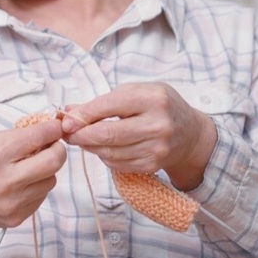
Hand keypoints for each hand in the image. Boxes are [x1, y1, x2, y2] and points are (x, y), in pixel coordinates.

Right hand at [0, 119, 65, 250]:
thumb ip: (9, 137)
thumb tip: (40, 131)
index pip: (37, 137)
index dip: (52, 129)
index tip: (55, 126)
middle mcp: (4, 181)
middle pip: (54, 161)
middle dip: (57, 148)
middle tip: (51, 144)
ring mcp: (11, 203)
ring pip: (51, 180)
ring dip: (46, 169)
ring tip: (29, 165)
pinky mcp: (16, 218)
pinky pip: (41, 196)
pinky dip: (36, 186)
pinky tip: (20, 182)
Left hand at [62, 82, 216, 190]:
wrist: (191, 134)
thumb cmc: (159, 107)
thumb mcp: (136, 92)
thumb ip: (104, 101)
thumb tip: (69, 111)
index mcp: (153, 99)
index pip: (108, 107)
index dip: (83, 114)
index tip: (66, 119)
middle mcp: (157, 125)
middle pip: (108, 134)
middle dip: (81, 135)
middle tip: (67, 133)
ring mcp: (156, 148)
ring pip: (110, 152)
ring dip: (89, 147)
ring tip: (82, 139)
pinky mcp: (152, 165)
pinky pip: (117, 164)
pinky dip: (104, 156)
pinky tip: (101, 148)